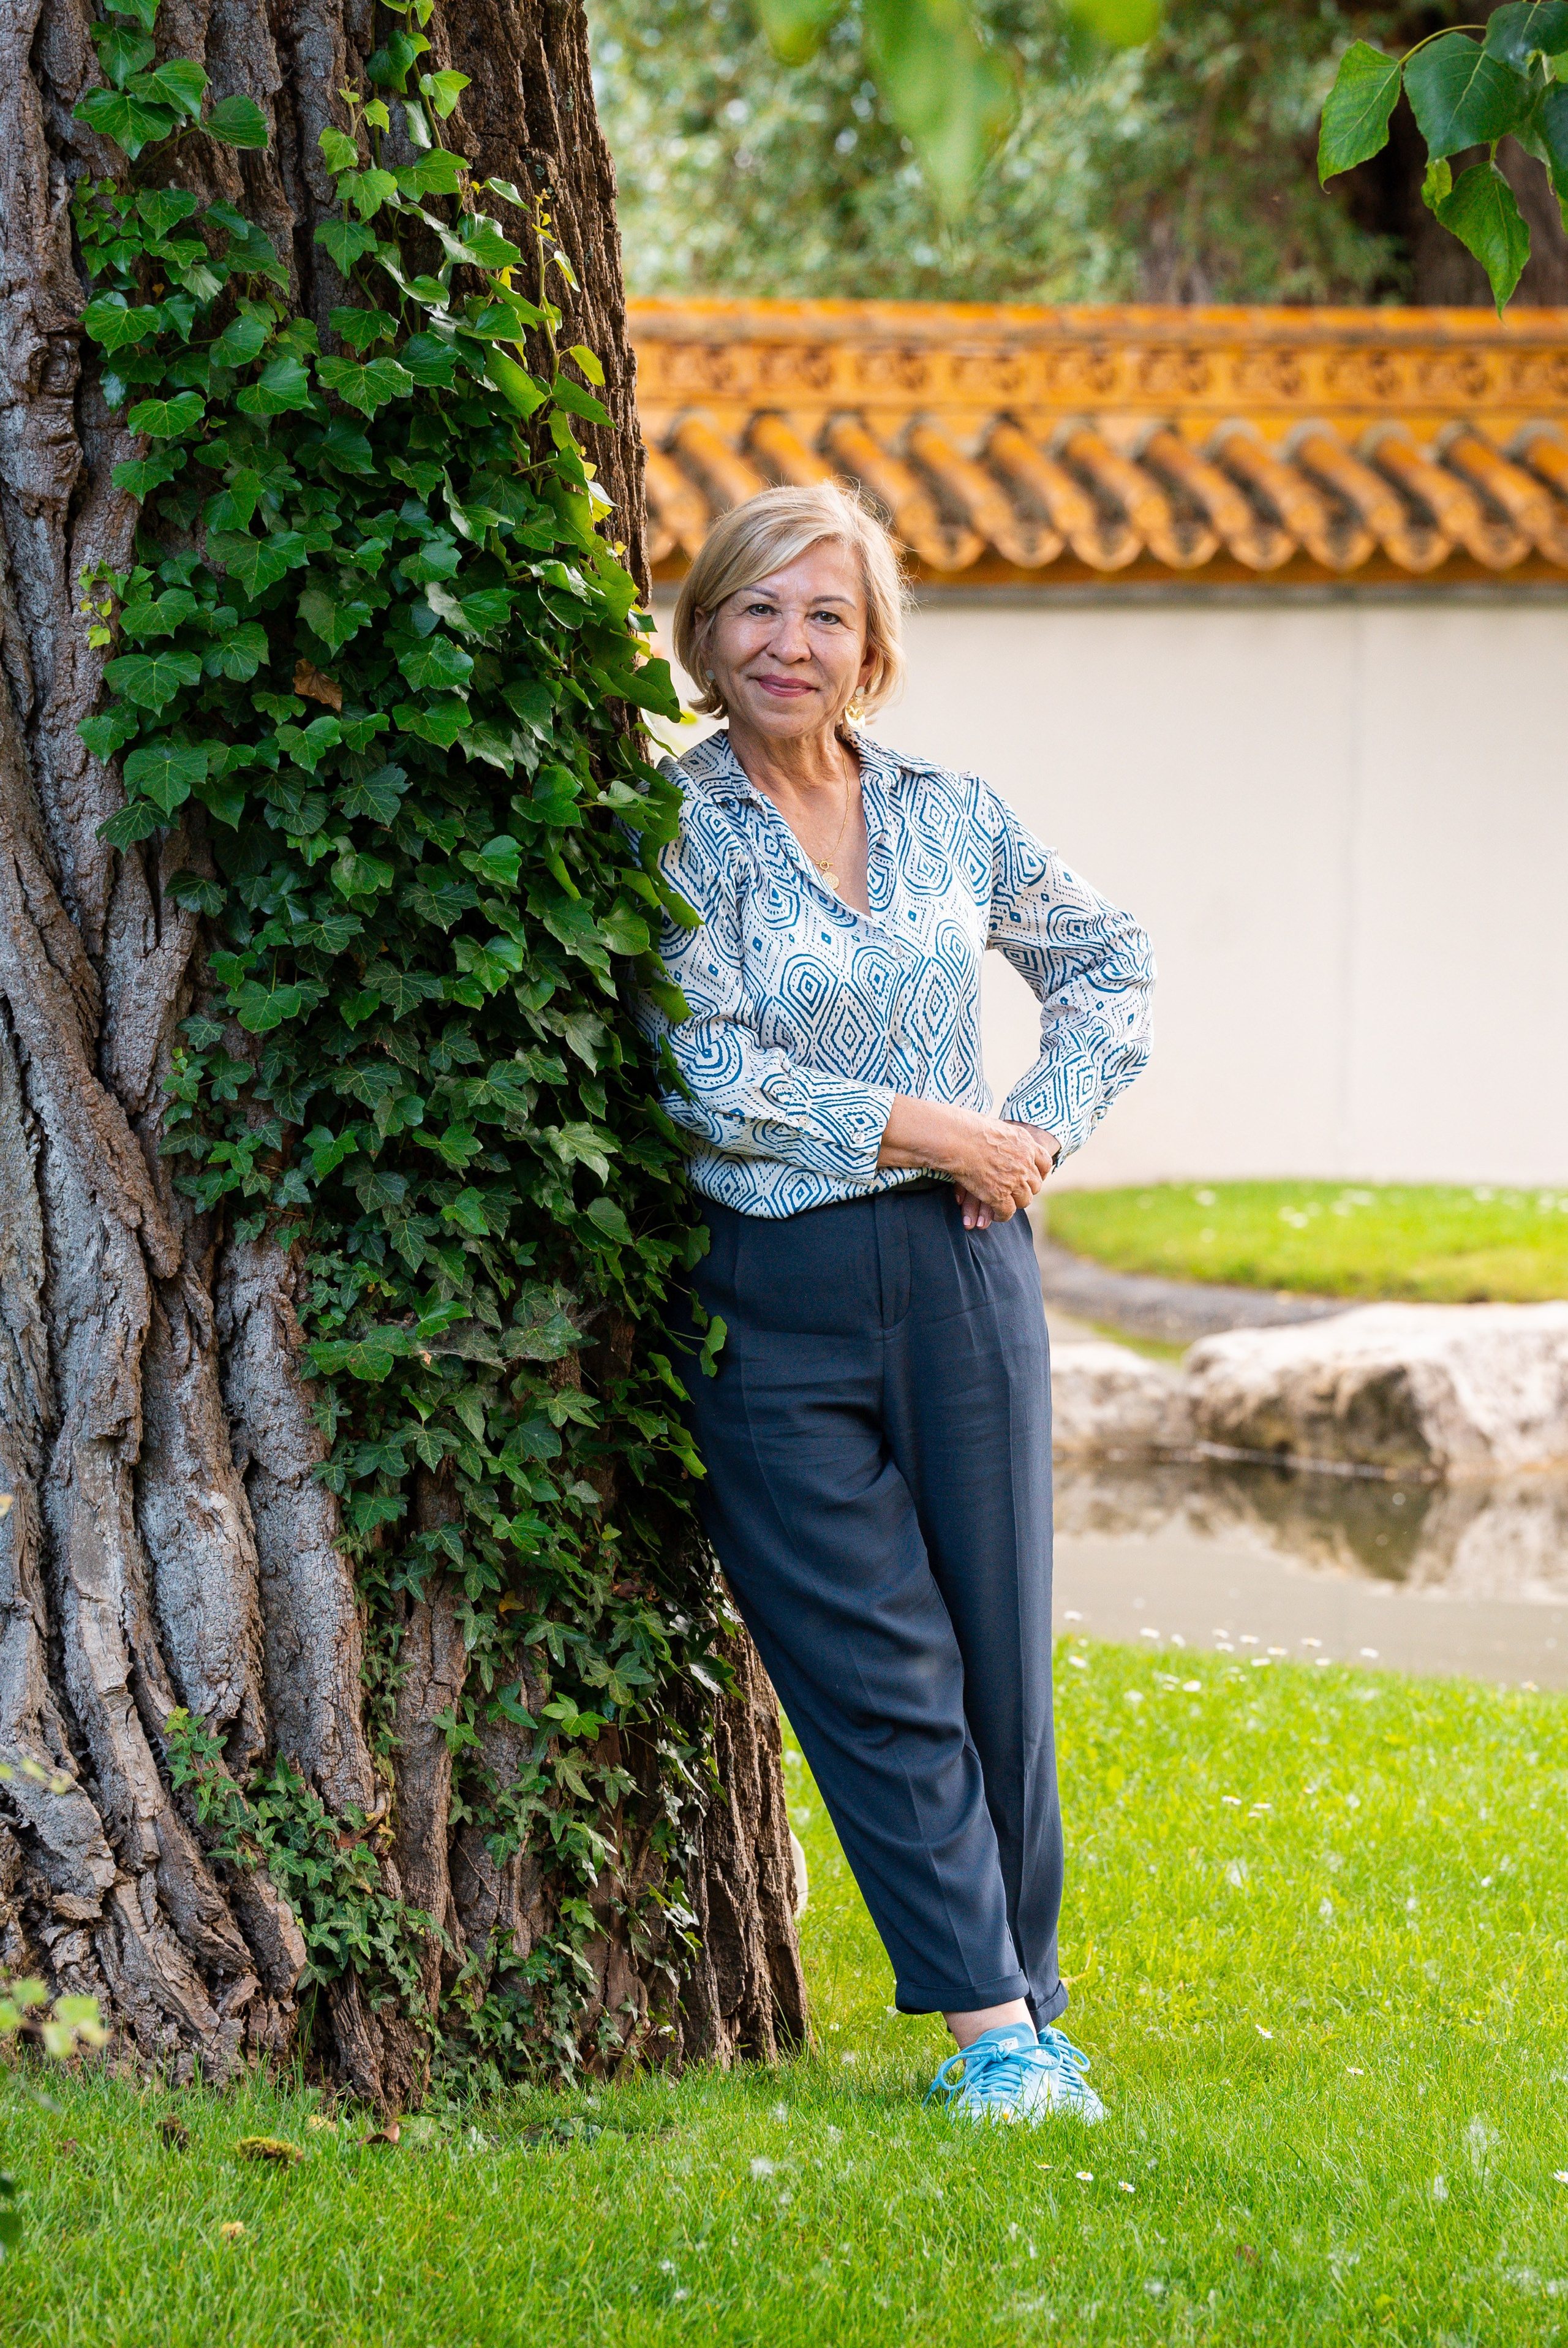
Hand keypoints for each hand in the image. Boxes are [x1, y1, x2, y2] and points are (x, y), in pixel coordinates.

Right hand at [878, 1098, 1058, 1224]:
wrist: (955, 1138)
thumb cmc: (965, 1127)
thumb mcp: (995, 1126)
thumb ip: (1005, 1136)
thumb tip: (1001, 1136)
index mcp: (1025, 1142)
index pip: (1044, 1162)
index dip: (1039, 1172)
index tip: (1033, 1176)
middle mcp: (1024, 1162)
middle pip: (1035, 1183)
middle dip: (1026, 1189)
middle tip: (1015, 1191)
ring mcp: (1013, 1180)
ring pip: (1024, 1200)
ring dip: (1015, 1203)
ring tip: (1005, 1203)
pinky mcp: (998, 1195)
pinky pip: (1007, 1212)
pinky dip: (1001, 1215)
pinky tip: (995, 1213)